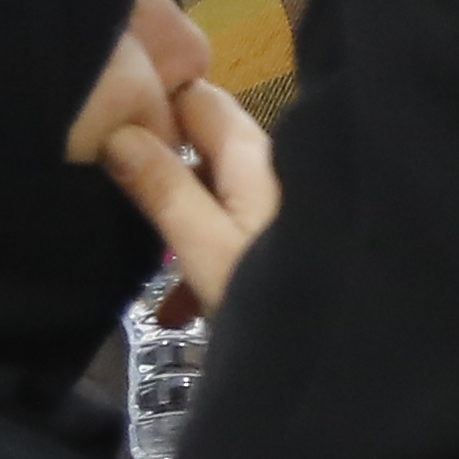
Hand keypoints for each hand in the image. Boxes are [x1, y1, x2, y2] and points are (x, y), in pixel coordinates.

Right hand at [67, 0, 278, 312]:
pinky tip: (178, 311)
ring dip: (178, 230)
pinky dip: (205, 265)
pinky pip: (236, 239)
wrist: (359, 359)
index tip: (100, 127)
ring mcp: (284, 210)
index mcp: (255, 156)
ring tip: (138, 267)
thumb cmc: (283, 298)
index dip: (150, 105)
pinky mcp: (290, 249)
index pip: (198, 99)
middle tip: (104, 199)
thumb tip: (115, 132)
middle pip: (203, 151)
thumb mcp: (208, 248)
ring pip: (216, 200)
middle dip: (157, 172)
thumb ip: (164, 189)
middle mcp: (275, 171)